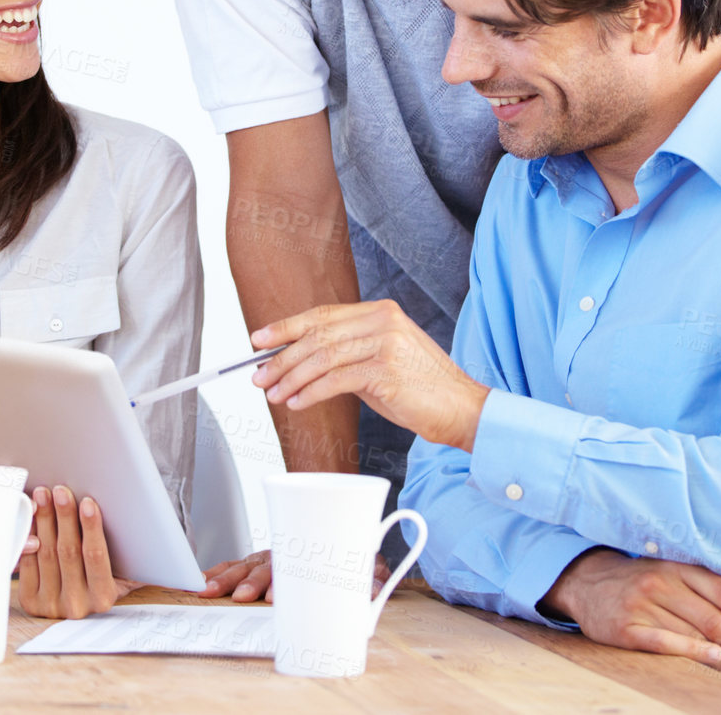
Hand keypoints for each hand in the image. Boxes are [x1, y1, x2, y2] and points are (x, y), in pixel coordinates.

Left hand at [17, 485, 138, 618]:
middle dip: (64, 516)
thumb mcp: (127, 569)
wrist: (84, 600)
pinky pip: (28, 562)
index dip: (92, 527)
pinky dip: (29, 536)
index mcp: (104, 598)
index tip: (88, 503)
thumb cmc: (111, 575)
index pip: (96, 556)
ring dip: (44, 520)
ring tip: (43, 495)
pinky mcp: (31, 601)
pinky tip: (32, 516)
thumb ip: (134, 551)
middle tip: (61, 491)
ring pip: (46, 554)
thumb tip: (140, 518)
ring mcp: (51, 605)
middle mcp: (77, 605)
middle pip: (68, 552)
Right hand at [200, 550, 391, 602]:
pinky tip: (204, 577)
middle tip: (241, 597)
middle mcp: (288, 554)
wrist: (342, 523)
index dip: (283, 582)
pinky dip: (220, 569)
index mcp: (310, 555)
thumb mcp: (368, 568)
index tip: (272, 598)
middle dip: (251, 582)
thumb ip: (373, 582)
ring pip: (247, 563)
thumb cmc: (352, 553)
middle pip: (265, 565)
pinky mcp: (263, 561)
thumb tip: (377, 591)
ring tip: (207, 590)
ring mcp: (273, 557)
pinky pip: (238, 563)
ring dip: (227, 577)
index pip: (294, 567)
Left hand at [250, 299, 490, 450]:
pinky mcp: (386, 370)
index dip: (286, 327)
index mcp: (380, 312)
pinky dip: (310, 393)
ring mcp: (386, 343)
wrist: (462, 408)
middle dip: (281, 357)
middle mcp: (382, 320)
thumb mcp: (381, 361)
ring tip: (274, 395)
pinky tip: (298, 403)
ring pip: (322, 356)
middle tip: (259, 377)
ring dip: (291, 378)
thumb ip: (348, 354)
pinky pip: (336, 380)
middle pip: (317, 334)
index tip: (258, 340)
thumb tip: (301, 362)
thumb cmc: (422, 389)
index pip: (323, 315)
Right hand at [541, 549, 720, 673]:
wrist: (587, 584)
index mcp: (680, 567)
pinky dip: (695, 653)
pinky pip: (668, 644)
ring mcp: (643, 604)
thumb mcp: (672, 574)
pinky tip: (713, 660)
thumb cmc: (642, 585)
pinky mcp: (626, 628)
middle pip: (717, 618)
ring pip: (697, 634)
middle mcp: (663, 582)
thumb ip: (706, 592)